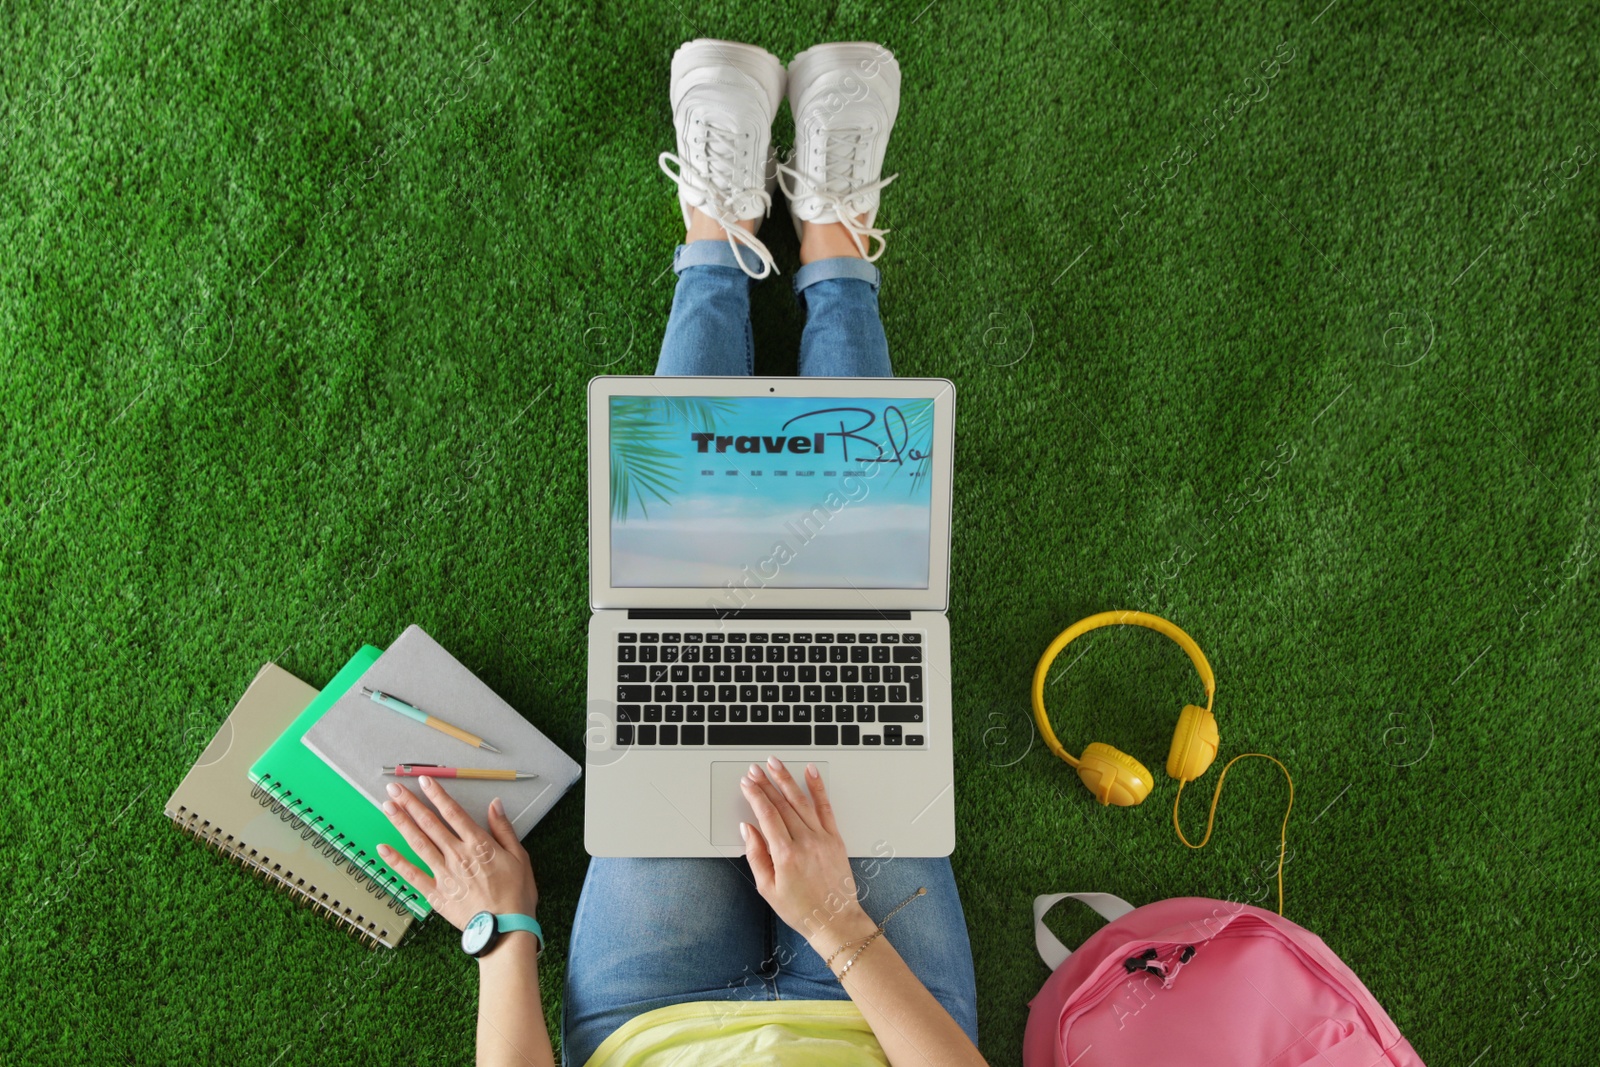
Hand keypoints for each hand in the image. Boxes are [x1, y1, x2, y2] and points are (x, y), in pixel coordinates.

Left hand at [377, 775, 538, 932]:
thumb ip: (504, 829)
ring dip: (401, 824)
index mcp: (478, 844)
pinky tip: (383, 849)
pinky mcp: (435, 894)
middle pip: (429, 824)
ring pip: (418, 843)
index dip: (436, 795)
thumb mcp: (520, 857)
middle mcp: (457, 855)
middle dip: (411, 804)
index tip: (423, 781)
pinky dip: (396, 861)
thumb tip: (495, 805)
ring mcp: (443, 874)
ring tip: (387, 808)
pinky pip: (411, 875)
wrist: (506, 928)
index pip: (453, 812)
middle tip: (394, 790)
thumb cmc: (516, 895)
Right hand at [740, 757, 872, 951]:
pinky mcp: (835, 838)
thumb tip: (747, 830)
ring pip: (801, 801)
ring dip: (787, 779)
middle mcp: (805, 842)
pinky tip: (811, 772)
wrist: (835, 921)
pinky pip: (826, 807)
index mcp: (786, 855)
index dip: (755, 795)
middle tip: (755, 769)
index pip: (767, 815)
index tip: (747, 783)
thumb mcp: (768, 889)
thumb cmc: (801, 910)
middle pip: (782, 804)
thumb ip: (756, 856)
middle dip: (766, 783)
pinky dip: (817, 788)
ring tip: (775, 764)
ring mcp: (822, 838)